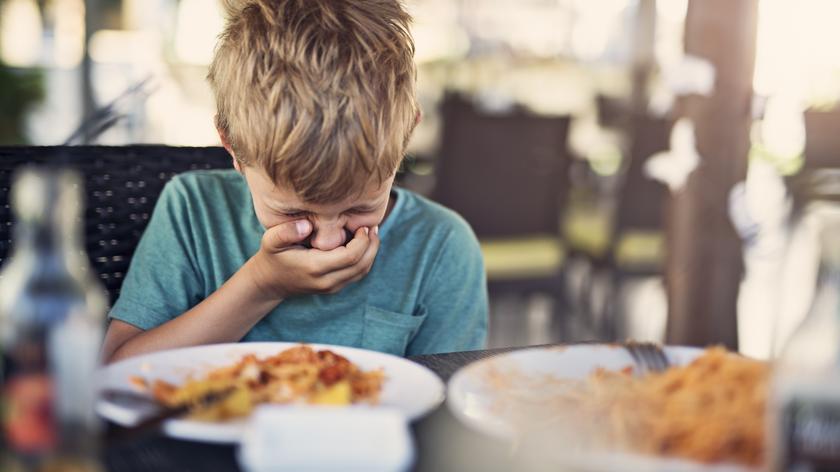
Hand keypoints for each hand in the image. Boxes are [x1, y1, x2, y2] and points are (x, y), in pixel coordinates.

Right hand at [244, 220, 379, 300]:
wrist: (270, 283)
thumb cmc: (272, 256)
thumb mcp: (271, 240)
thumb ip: (286, 231)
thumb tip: (308, 225)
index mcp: (315, 268)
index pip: (351, 257)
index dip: (362, 241)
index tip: (362, 225)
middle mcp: (327, 281)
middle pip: (362, 265)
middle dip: (371, 245)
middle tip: (372, 226)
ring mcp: (332, 287)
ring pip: (362, 271)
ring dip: (371, 252)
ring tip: (371, 233)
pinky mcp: (334, 287)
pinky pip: (357, 274)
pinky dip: (365, 259)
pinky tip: (362, 243)